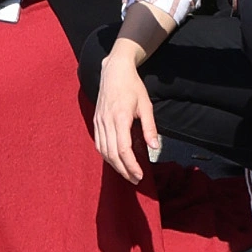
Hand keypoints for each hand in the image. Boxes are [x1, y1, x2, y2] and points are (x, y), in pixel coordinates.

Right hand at [92, 47, 161, 184]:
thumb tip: (155, 147)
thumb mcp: (146, 105)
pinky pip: (99, 143)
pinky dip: (106, 155)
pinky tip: (115, 160)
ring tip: (126, 173)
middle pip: (112, 154)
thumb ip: (150, 127)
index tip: (140, 175)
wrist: (114, 71)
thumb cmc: (132, 86)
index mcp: (120, 117)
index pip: (123, 149)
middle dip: (124, 170)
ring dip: (114, 166)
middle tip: (135, 179)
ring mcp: (99, 122)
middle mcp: (107, 122)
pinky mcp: (96, 121)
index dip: (131, 165)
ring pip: (104, 151)